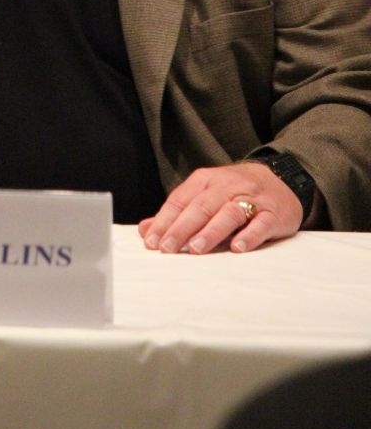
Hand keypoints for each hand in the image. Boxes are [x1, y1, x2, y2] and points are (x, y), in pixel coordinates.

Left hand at [138, 162, 303, 253]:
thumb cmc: (235, 191)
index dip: (165, 221)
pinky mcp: (273, 213)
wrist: (281, 179)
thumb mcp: (205, 194)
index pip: (181, 200)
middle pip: (201, 206)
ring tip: (196, 249)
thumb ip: (177, 213)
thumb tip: (146, 229)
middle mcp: (227, 186)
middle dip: (182, 228)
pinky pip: (261, 224)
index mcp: (206, 180)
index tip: (152, 241)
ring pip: (228, 213)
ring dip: (211, 231)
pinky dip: (249, 236)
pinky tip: (237, 248)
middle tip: (168, 248)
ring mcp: (251, 199)